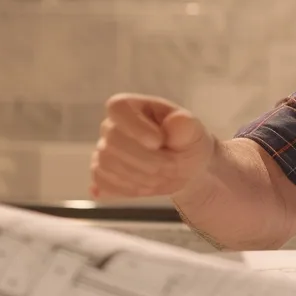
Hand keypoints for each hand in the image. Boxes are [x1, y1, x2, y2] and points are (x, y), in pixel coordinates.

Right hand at [90, 93, 214, 199]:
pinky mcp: (101, 174)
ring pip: (108, 164)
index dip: (135, 127)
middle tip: (172, 165)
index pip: (118, 108)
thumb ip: (187, 126)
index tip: (158, 142)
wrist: (183, 170)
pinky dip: (128, 189)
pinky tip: (148, 186)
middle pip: (113, 141)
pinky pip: (104, 183)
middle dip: (146, 159)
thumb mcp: (194, 133)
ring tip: (165, 176)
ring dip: (141, 176)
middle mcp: (112, 125)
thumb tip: (178, 120)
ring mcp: (104, 150)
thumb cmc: (186, 144)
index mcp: (134, 106)